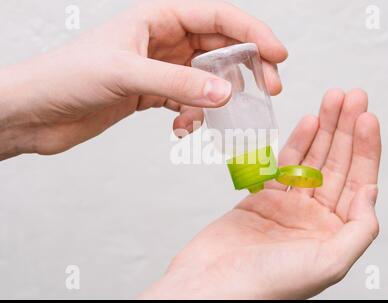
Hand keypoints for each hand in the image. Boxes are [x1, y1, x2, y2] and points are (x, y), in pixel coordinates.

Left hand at [0, 0, 286, 158]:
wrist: (37, 111)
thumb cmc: (67, 76)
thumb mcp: (126, 73)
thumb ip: (178, 83)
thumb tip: (226, 93)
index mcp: (159, 17)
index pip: (220, 17)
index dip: (254, 33)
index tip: (278, 55)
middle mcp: (164, 39)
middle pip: (222, 47)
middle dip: (247, 68)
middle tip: (268, 89)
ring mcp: (161, 67)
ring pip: (208, 78)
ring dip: (216, 99)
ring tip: (206, 118)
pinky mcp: (153, 93)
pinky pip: (189, 101)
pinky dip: (193, 116)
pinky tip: (181, 127)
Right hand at [143, 89, 381, 298]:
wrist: (212, 284)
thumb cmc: (267, 283)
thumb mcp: (329, 263)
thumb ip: (359, 229)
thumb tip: (372, 191)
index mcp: (334, 235)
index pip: (358, 182)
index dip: (365, 148)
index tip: (367, 117)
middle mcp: (314, 219)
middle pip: (336, 164)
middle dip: (345, 129)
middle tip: (352, 97)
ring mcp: (288, 206)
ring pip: (312, 159)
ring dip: (324, 129)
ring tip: (333, 99)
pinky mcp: (261, 198)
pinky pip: (283, 165)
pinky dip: (296, 142)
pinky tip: (308, 122)